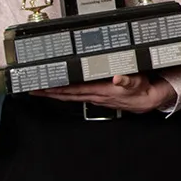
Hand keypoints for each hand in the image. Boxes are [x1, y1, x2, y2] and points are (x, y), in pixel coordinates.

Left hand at [34, 74, 174, 112]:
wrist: (147, 101)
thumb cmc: (141, 90)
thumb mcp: (138, 82)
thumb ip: (128, 80)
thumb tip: (119, 78)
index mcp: (101, 90)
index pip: (75, 89)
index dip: (59, 88)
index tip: (45, 86)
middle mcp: (95, 96)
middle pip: (68, 94)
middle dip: (50, 93)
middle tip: (34, 90)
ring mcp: (95, 98)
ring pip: (71, 96)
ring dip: (55, 94)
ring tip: (42, 91)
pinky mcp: (97, 97)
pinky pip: (77, 96)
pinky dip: (66, 93)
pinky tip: (61, 91)